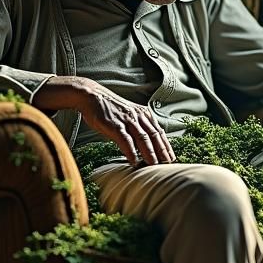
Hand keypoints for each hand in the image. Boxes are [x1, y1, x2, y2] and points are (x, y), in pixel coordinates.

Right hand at [33, 76, 175, 165]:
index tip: (171, 158)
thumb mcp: (129, 114)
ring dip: (149, 153)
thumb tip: (148, 143)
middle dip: (162, 152)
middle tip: (167, 165)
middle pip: (154, 136)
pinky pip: (125, 139)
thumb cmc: (110, 108)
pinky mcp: (114, 124)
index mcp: (144, 114)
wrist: (91, 96)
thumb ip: (139, 126)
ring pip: (142, 138)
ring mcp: (127, 120)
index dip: (166, 146)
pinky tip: (134, 161)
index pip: (159, 132)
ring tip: (154, 166)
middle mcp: (138, 116)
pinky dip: (130, 151)